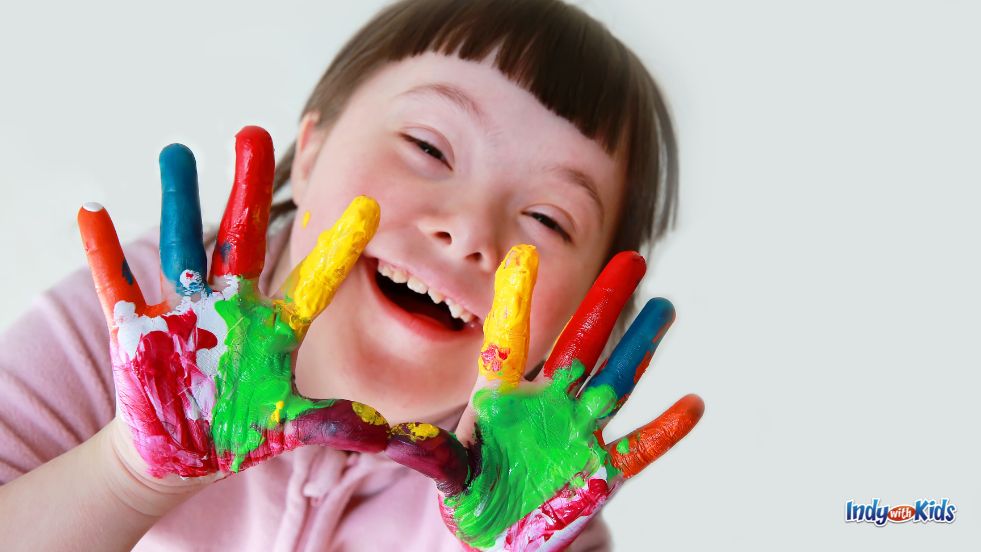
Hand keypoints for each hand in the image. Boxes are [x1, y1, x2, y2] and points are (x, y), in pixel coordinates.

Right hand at [78, 126, 388, 479]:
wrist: (184, 448)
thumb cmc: (241, 428)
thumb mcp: (289, 424)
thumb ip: (332, 423)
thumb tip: (384, 432)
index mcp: (275, 327)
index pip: (314, 282)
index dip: (338, 249)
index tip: (367, 207)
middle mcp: (234, 306)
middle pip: (243, 239)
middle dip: (247, 190)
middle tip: (252, 133)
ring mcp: (185, 311)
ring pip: (182, 245)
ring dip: (176, 200)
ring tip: (176, 150)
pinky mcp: (139, 329)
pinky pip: (120, 285)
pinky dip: (106, 253)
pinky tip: (93, 213)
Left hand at [386, 245, 703, 550]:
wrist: (498, 533)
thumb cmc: (471, 493)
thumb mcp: (446, 468)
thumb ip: (419, 451)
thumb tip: (366, 429)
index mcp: (505, 397)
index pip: (511, 340)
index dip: (516, 300)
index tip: (522, 254)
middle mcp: (548, 403)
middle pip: (582, 343)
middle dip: (605, 302)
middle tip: (631, 258)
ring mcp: (579, 433)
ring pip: (616, 380)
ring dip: (640, 347)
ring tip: (666, 307)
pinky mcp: (602, 471)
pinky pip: (640, 447)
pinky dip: (666, 430)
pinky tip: (693, 403)